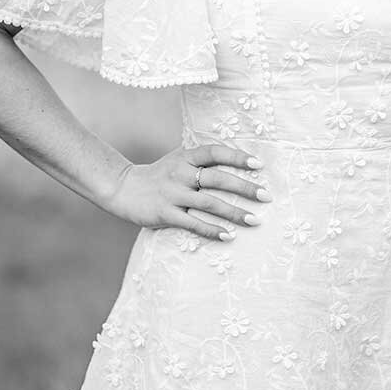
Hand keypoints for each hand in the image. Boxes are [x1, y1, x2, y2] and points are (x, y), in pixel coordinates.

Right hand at [103, 142, 271, 240]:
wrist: (124, 188)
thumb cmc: (160, 175)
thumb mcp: (178, 160)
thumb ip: (201, 161)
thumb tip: (236, 162)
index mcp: (185, 158)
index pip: (214, 153)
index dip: (237, 157)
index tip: (258, 164)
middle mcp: (180, 173)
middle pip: (217, 179)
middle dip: (244, 188)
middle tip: (266, 196)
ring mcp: (173, 194)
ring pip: (209, 203)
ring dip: (234, 213)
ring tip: (255, 220)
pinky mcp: (166, 214)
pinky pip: (193, 223)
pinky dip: (212, 230)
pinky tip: (228, 236)